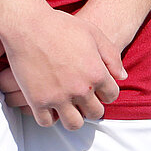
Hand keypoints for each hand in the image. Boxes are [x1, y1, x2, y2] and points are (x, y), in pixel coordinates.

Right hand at [0, 5, 125, 128]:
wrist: (28, 26)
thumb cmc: (61, 26)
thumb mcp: (94, 34)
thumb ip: (112, 56)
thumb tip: (122, 77)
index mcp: (96, 73)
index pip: (111, 95)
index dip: (106, 92)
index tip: (99, 90)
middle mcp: (80, 89)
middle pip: (95, 113)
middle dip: (92, 107)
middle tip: (84, 100)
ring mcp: (58, 97)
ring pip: (74, 124)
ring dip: (74, 117)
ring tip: (69, 107)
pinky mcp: (37, 101)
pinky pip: (47, 122)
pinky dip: (50, 117)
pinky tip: (50, 107)